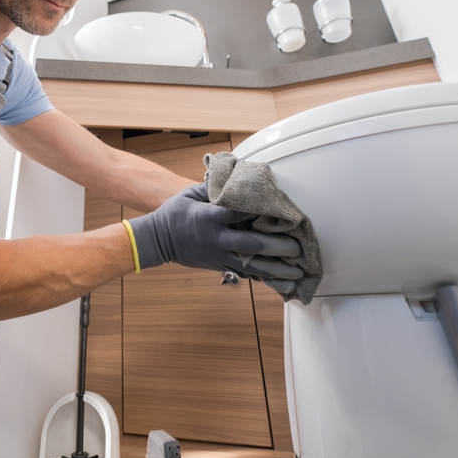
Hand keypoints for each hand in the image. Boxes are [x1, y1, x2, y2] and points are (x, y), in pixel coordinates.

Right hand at [128, 183, 303, 280]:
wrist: (159, 241)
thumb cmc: (175, 213)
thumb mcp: (191, 194)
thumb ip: (215, 187)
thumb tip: (236, 177)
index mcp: (210, 217)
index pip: (240, 213)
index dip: (262, 211)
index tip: (283, 210)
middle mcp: (218, 239)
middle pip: (251, 245)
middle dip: (277, 247)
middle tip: (298, 247)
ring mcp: (219, 256)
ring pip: (252, 266)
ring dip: (276, 269)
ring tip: (298, 272)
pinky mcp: (220, 266)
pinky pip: (245, 273)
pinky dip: (264, 277)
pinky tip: (282, 280)